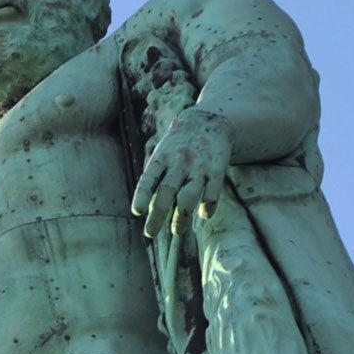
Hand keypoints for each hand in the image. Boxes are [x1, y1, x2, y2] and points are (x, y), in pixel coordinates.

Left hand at [133, 106, 232, 238]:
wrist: (208, 121)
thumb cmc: (178, 146)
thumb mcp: (161, 154)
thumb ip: (154, 178)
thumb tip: (147, 209)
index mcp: (162, 159)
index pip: (149, 179)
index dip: (142, 195)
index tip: (137, 212)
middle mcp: (179, 163)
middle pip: (166, 192)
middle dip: (157, 214)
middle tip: (150, 233)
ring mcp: (198, 166)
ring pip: (188, 195)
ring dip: (181, 216)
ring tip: (176, 231)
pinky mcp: (216, 169)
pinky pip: (212, 192)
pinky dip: (208, 206)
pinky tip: (204, 215)